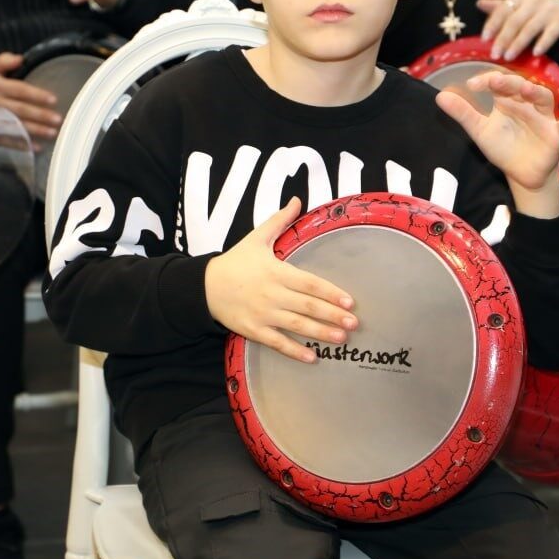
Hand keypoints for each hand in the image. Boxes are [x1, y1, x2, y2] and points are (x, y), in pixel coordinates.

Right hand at [0, 53, 61, 141]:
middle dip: (40, 115)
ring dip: (34, 131)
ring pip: (15, 126)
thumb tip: (20, 59)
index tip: (53, 100)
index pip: (19, 90)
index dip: (36, 95)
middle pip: (20, 110)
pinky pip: (6, 140)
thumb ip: (4, 61)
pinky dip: (21, 145)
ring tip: (52, 133)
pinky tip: (35, 146)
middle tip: (57, 119)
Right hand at [205, 198, 357, 363]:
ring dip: (320, 333)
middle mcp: (272, 294)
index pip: (309, 283)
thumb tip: (297, 200)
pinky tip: (312, 358)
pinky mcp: (253, 330)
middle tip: (354, 323)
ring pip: (296, 325)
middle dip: (332, 315)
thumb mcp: (256, 238)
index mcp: (276, 271)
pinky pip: (277, 342)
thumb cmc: (235, 262)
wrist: (204, 286)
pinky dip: (294, 351)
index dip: (331, 292)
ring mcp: (263, 314)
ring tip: (341, 339)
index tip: (350, 301)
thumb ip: (280, 220)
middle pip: (307, 306)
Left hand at [436, 71, 558, 205]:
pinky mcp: (556, 135)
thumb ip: (463, 114)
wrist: (521, 175)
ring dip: (536, 93)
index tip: (472, 86)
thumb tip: (440, 96)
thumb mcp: (480, 131)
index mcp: (507, 100)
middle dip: (510, 83)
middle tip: (496, 81)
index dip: (487, 81)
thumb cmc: (503, 148)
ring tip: (527, 89)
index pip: (499, 82)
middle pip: (521, 86)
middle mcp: (527, 104)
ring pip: (543, 99)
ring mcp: (543, 118)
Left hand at [477, 0, 558, 59]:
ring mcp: (550, 9)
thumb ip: (502, 7)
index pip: (503, 9)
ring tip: (508, 57)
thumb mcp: (522, 7)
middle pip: (515, 20)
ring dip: (518, 43)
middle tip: (494, 54)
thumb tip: (479, 3)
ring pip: (530, 28)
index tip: (484, 39)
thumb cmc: (542, 12)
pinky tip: (535, 54)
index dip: (493, 24)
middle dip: (503, 38)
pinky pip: (551, 33)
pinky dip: (543, 43)